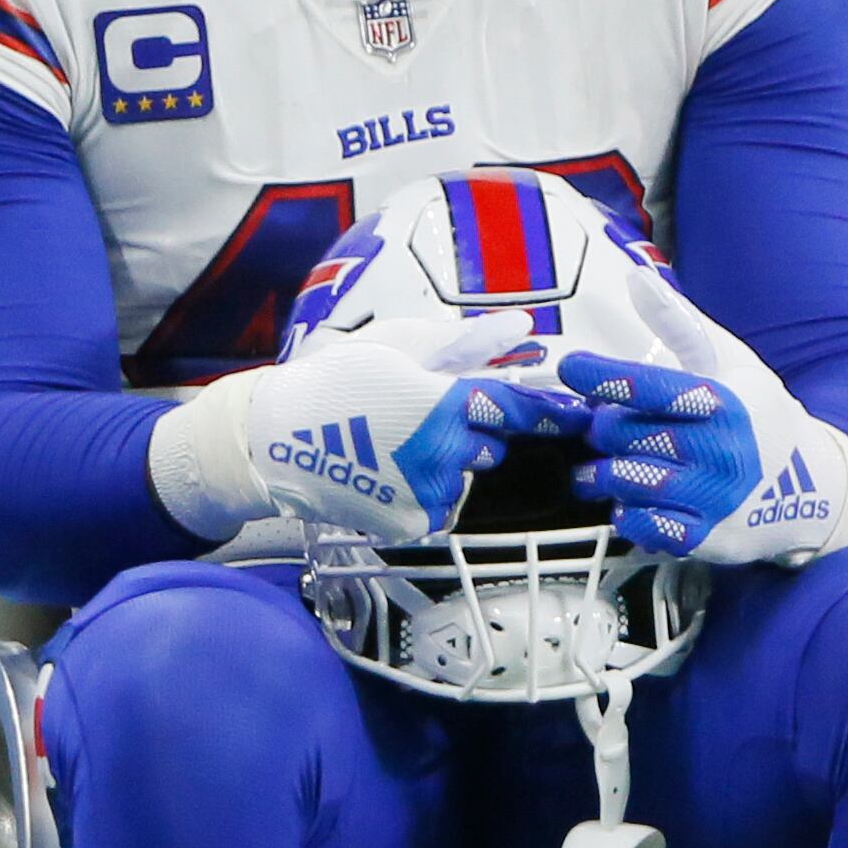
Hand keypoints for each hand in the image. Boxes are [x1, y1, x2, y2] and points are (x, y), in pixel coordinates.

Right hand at [147, 310, 537, 543]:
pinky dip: (422, 492)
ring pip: (464, 478)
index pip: (517, 410)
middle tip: (424, 419)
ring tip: (395, 446)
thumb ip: (466, 340)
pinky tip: (387, 472)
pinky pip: (438, 506)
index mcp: (445, 404)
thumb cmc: (334, 382)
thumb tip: (520, 325)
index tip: (572, 417)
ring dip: (446, 464)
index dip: (548, 413)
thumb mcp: (397, 345)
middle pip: (490, 446)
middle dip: (470, 433)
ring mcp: (428, 493)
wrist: (276, 438)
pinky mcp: (411, 522)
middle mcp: (444, 453)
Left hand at [552, 274, 847, 565]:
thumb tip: (637, 277)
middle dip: (605, 430)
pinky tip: (634, 499)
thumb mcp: (731, 361)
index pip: (649, 386)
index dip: (603, 377)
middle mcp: (718, 450)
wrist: (812, 488)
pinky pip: (643, 525)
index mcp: (721, 401)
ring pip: (625, 481)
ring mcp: (713, 498)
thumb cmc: (759, 416)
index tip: (573, 369)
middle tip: (608, 429)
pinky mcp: (706, 537)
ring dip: (604, 474)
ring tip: (604, 467)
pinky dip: (628, 512)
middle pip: (625, 435)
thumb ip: (678, 322)